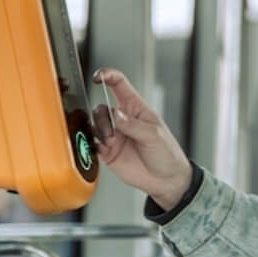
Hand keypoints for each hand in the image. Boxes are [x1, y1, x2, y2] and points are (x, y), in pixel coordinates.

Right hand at [92, 68, 191, 210]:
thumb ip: (133, 125)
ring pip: (94, 125)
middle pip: (101, 108)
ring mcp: (114, 135)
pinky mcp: (107, 152)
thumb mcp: (154, 135)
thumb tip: (114, 113)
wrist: (166, 180)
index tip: (99, 76)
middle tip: (112, 132)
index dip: (108, 76)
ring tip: (111, 142)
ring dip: (99, 132)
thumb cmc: (167, 153)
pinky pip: (91, 144)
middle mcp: (123, 120)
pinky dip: (90, 145)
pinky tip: (100, 148)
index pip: (119, 85)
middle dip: (103, 117)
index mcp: (136, 108)